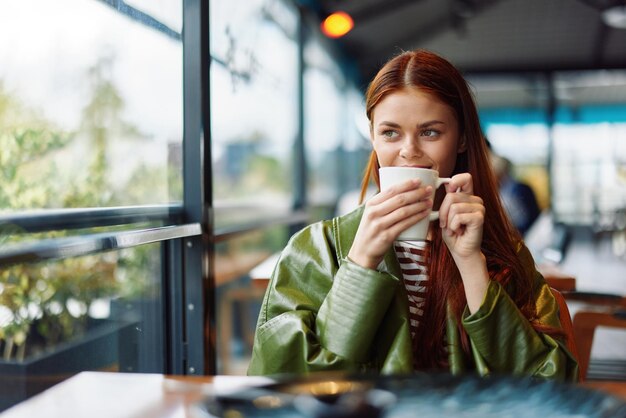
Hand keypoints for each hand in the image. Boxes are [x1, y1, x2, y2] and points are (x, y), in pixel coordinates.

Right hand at [348, 178, 432, 269]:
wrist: (362, 252)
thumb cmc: (371, 231)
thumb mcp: (372, 214)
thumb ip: (384, 204)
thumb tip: (404, 192)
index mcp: (371, 204)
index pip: (391, 190)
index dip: (406, 184)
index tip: (419, 180)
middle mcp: (374, 213)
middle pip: (399, 199)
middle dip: (416, 193)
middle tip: (428, 189)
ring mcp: (380, 225)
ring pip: (404, 211)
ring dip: (419, 205)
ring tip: (429, 201)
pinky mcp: (387, 236)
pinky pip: (405, 224)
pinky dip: (417, 218)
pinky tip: (425, 214)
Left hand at [438, 172, 488, 312]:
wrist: (461, 252)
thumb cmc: (453, 234)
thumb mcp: (445, 214)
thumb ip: (447, 200)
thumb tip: (445, 183)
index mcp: (467, 196)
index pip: (465, 177)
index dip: (455, 180)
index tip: (448, 188)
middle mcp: (475, 200)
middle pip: (451, 196)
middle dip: (443, 212)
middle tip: (446, 224)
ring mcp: (479, 208)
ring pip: (453, 207)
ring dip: (448, 221)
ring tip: (454, 228)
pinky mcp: (479, 217)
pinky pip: (459, 216)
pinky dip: (454, 226)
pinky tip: (459, 231)